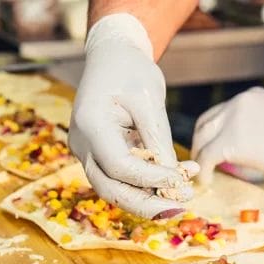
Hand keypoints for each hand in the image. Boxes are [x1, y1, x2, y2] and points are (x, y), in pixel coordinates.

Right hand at [69, 13, 196, 219]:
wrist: (111, 56)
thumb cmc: (130, 70)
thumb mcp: (150, 100)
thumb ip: (159, 141)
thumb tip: (175, 180)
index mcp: (90, 124)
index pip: (119, 166)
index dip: (151, 179)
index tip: (181, 180)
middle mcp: (81, 143)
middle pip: (110, 189)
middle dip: (146, 204)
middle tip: (181, 207)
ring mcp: (86, 152)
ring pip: (112, 190)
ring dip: (146, 200)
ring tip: (181, 199)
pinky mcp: (97, 156)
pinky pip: (118, 180)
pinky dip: (143, 187)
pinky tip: (170, 185)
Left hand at [191, 87, 263, 182]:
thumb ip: (258, 129)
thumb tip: (249, 152)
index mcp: (249, 98)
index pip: (220, 113)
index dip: (213, 131)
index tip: (212, 146)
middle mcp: (236, 104)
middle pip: (204, 123)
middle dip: (200, 143)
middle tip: (201, 162)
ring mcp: (231, 122)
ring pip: (201, 140)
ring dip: (198, 158)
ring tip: (201, 174)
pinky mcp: (229, 142)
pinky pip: (206, 157)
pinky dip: (203, 171)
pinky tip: (207, 181)